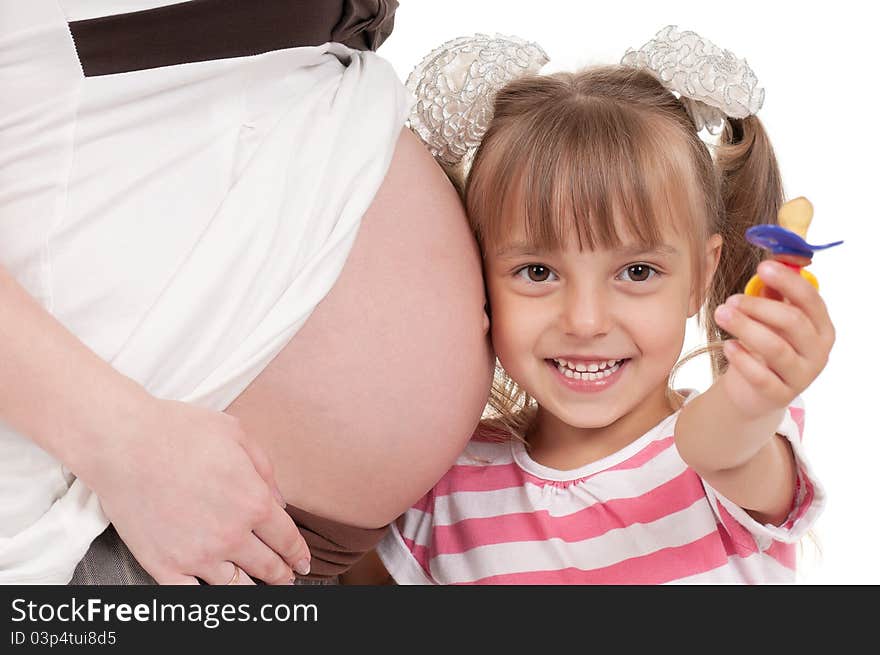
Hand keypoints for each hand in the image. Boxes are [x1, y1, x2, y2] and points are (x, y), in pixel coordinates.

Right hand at [82, 397, 310, 584]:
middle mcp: (230, 535)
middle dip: (282, 575)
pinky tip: (215, 592)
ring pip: (236, 586)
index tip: (302, 562)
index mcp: (253, 503)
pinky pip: (193, 596)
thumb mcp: (238, 435)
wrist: (123, 443)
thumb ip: (265, 470)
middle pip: (267, 567)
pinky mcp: (164, 566)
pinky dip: (207, 597)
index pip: (287, 540)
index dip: (298, 554)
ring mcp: (196, 555)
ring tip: (257, 587)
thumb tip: (280, 502)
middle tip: (287, 578)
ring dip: (251, 587)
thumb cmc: (180, 431)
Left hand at [713, 260, 834, 419]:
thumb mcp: (771, 320)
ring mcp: (802, 376)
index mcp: (821, 327)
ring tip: (720, 314)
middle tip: (730, 300)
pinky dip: (742, 358)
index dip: (788, 282)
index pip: (811, 300)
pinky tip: (728, 346)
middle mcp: (818, 352)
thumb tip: (769, 263)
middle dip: (758, 306)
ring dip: (745, 327)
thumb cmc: (764, 345)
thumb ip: (773, 294)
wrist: (755, 391)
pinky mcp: (780, 395)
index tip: (762, 267)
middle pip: (792, 322)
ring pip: (775, 348)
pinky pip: (761, 376)